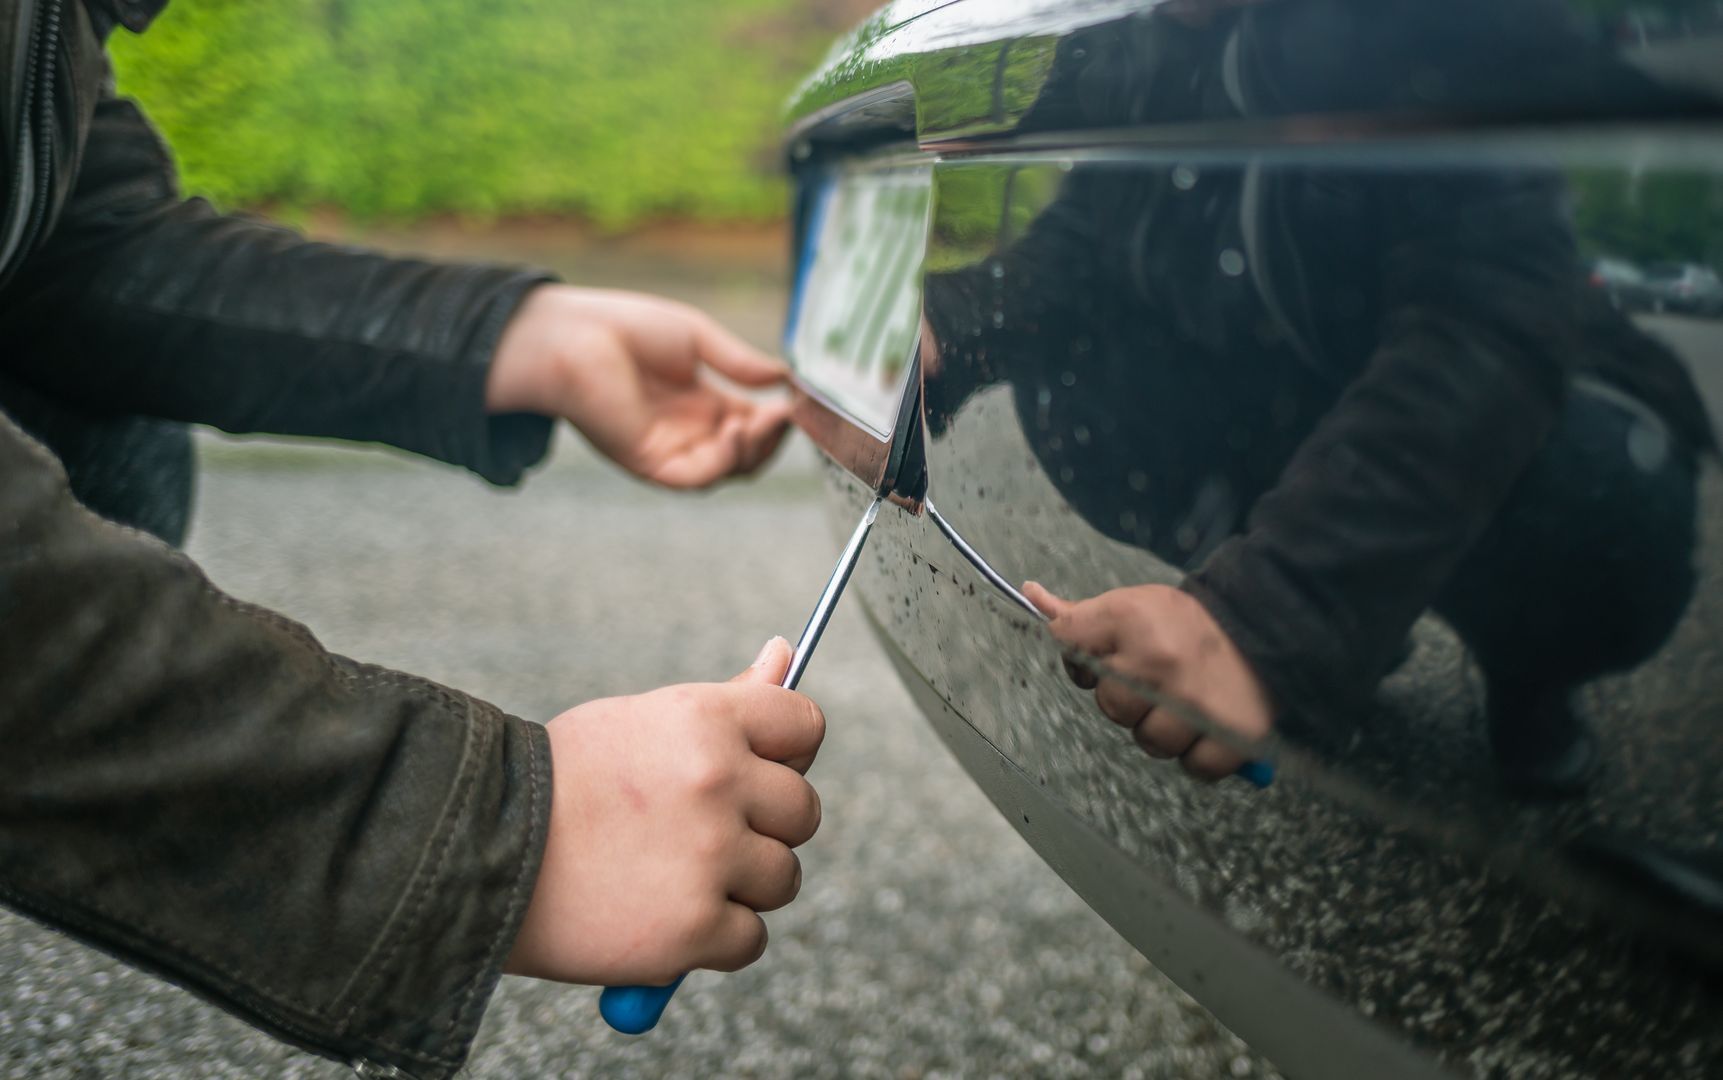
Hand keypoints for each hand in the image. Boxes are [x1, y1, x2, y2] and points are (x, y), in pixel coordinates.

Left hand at [486, 286, 792, 487]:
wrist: (573, 336)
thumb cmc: (625, 328)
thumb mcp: (697, 339)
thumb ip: (739, 364)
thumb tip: (784, 378)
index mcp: (700, 403)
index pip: (751, 425)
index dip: (777, 418)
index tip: (797, 400)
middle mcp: (687, 432)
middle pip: (746, 454)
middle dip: (773, 439)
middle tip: (787, 414)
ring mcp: (669, 449)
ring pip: (728, 471)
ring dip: (755, 451)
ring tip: (765, 421)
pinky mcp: (649, 462)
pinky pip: (697, 479)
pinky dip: (723, 462)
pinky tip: (733, 432)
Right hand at [504, 638, 824, 985]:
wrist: (473, 852)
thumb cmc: (560, 782)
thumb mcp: (641, 722)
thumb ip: (725, 702)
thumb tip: (785, 654)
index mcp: (705, 719)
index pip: (804, 726)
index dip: (787, 754)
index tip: (757, 773)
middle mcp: (717, 782)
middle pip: (802, 811)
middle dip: (763, 828)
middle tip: (699, 835)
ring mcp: (710, 858)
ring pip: (783, 878)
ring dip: (741, 886)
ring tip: (669, 876)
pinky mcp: (694, 929)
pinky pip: (750, 939)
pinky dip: (713, 940)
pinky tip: (660, 918)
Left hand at [1023, 582, 1273, 780]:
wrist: (1266, 624)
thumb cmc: (1187, 622)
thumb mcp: (1133, 604)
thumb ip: (1081, 615)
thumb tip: (1031, 594)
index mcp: (1132, 621)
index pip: (1070, 643)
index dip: (1084, 659)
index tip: (1110, 656)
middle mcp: (1160, 664)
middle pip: (1112, 708)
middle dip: (1130, 699)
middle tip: (1159, 681)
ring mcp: (1196, 704)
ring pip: (1151, 742)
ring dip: (1164, 730)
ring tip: (1185, 703)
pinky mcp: (1233, 736)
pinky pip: (1195, 767)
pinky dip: (1200, 754)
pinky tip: (1207, 727)